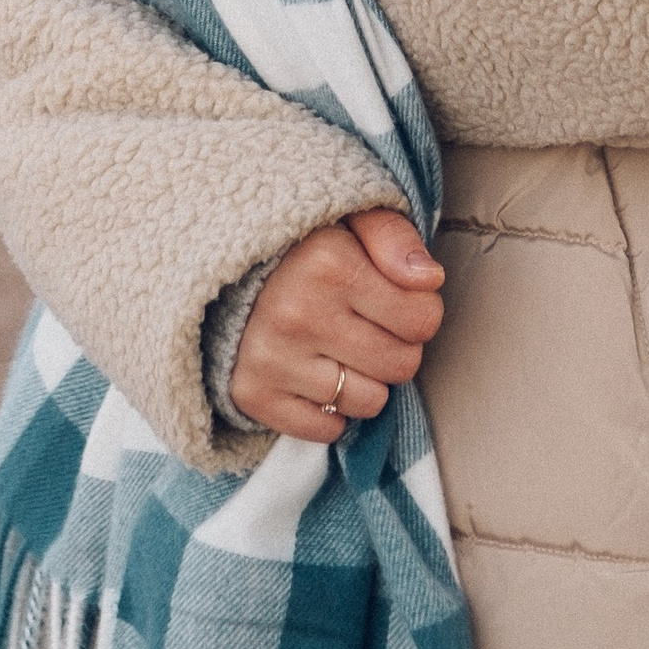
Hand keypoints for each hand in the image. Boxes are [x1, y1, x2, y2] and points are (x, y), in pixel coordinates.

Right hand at [228, 209, 445, 442]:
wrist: (219, 273)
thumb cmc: (300, 246)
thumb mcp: (350, 219)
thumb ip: (394, 237)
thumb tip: (430, 280)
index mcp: (329, 264)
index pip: (424, 319)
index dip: (418, 311)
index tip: (393, 297)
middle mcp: (299, 313)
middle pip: (402, 365)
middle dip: (395, 347)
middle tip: (366, 324)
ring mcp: (273, 358)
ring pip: (369, 402)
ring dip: (364, 380)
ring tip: (339, 348)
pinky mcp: (254, 394)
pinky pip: (327, 430)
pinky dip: (329, 410)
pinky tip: (312, 373)